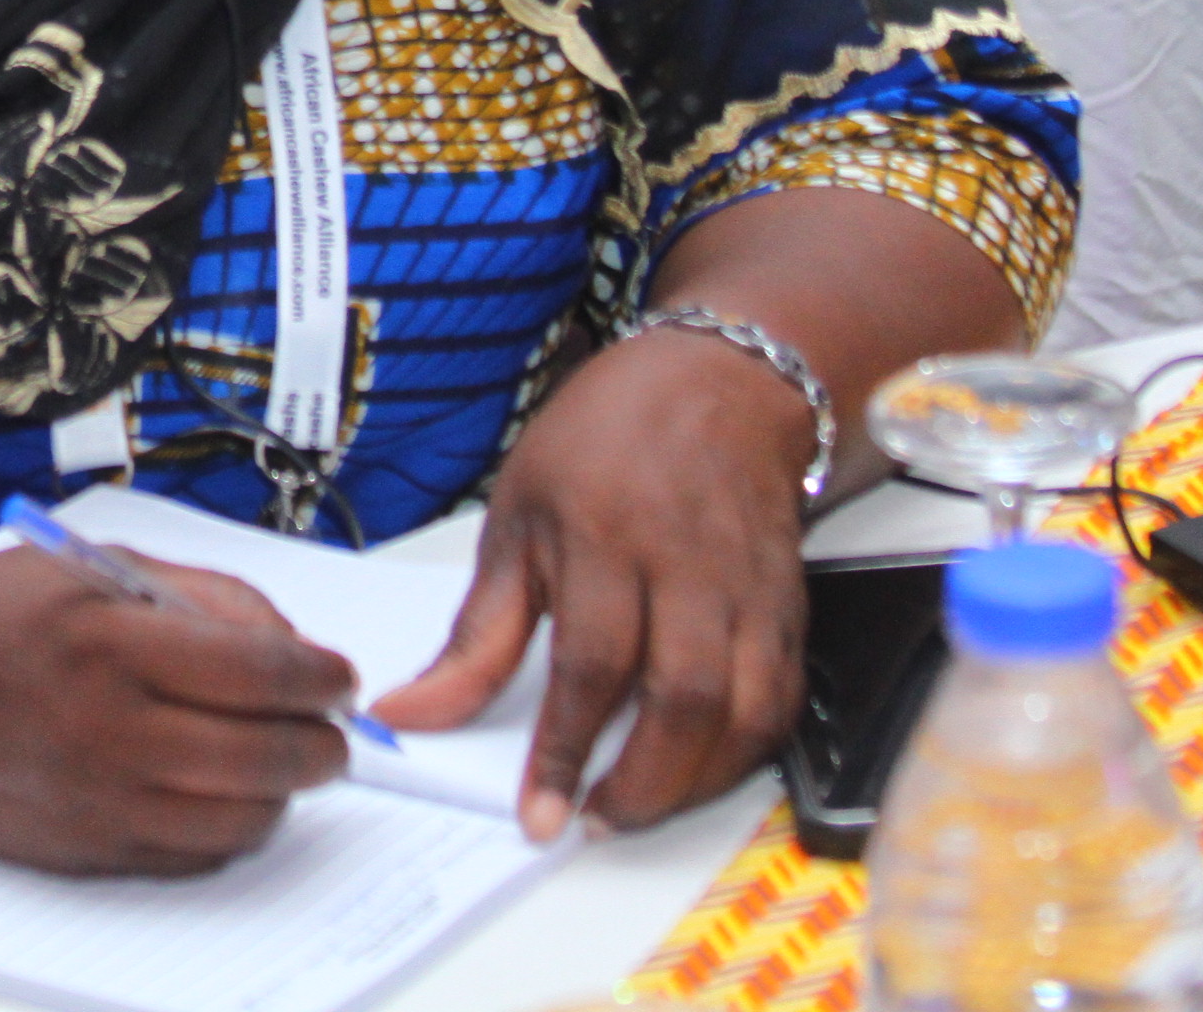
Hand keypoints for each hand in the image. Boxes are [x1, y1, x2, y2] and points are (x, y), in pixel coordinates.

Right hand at [0, 545, 356, 875]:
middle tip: (331, 724)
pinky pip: (194, 856)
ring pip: (245, 817)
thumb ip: (187, 595)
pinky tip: (221, 793)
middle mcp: (108, 726)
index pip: (264, 667)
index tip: (338, 675)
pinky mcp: (84, 851)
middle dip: (324, 741)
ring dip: (284, 791)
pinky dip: (228, 829)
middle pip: (272, 753)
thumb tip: (284, 638)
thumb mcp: (73, 570)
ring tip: (282, 759)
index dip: (322, 674)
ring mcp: (98, 799)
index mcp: (107, 639)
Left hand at [369, 329, 811, 841]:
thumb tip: (411, 711)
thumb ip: (476, 632)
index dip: (565, 748)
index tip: (539, 812)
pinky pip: (782, 697)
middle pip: (682, 697)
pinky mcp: (790, 604)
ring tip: (639, 806)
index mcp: (606, 533)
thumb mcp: (516, 515)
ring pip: (744, 709)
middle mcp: (688, 564)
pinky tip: (697, 769)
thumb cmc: (603, 441)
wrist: (718, 381)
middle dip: (640, 782)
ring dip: (695, 780)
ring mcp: (750, 587)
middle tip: (595, 820)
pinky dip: (743, 750)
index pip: (591, 662)